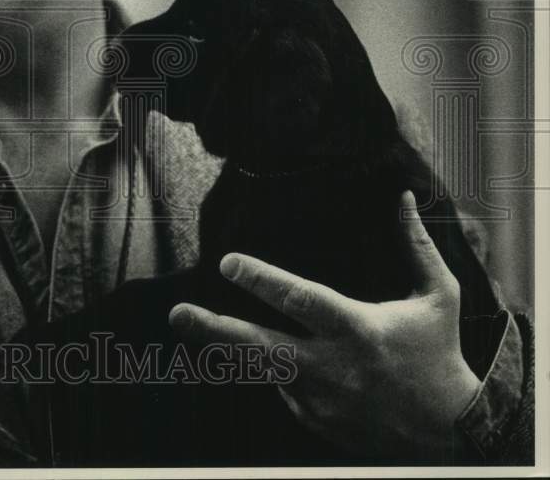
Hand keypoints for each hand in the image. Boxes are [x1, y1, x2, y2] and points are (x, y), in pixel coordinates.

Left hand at [169, 191, 481, 462]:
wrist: (451, 433)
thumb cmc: (440, 353)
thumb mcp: (438, 296)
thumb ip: (415, 246)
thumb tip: (402, 197)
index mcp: (358, 329)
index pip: (300, 300)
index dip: (261, 281)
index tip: (228, 263)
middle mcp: (333, 366)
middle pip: (261, 347)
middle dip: (214, 329)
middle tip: (177, 313)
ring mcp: (320, 399)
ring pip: (261, 369)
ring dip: (225, 346)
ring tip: (187, 324)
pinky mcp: (315, 420)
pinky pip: (283, 388)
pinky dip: (275, 369)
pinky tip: (276, 355)